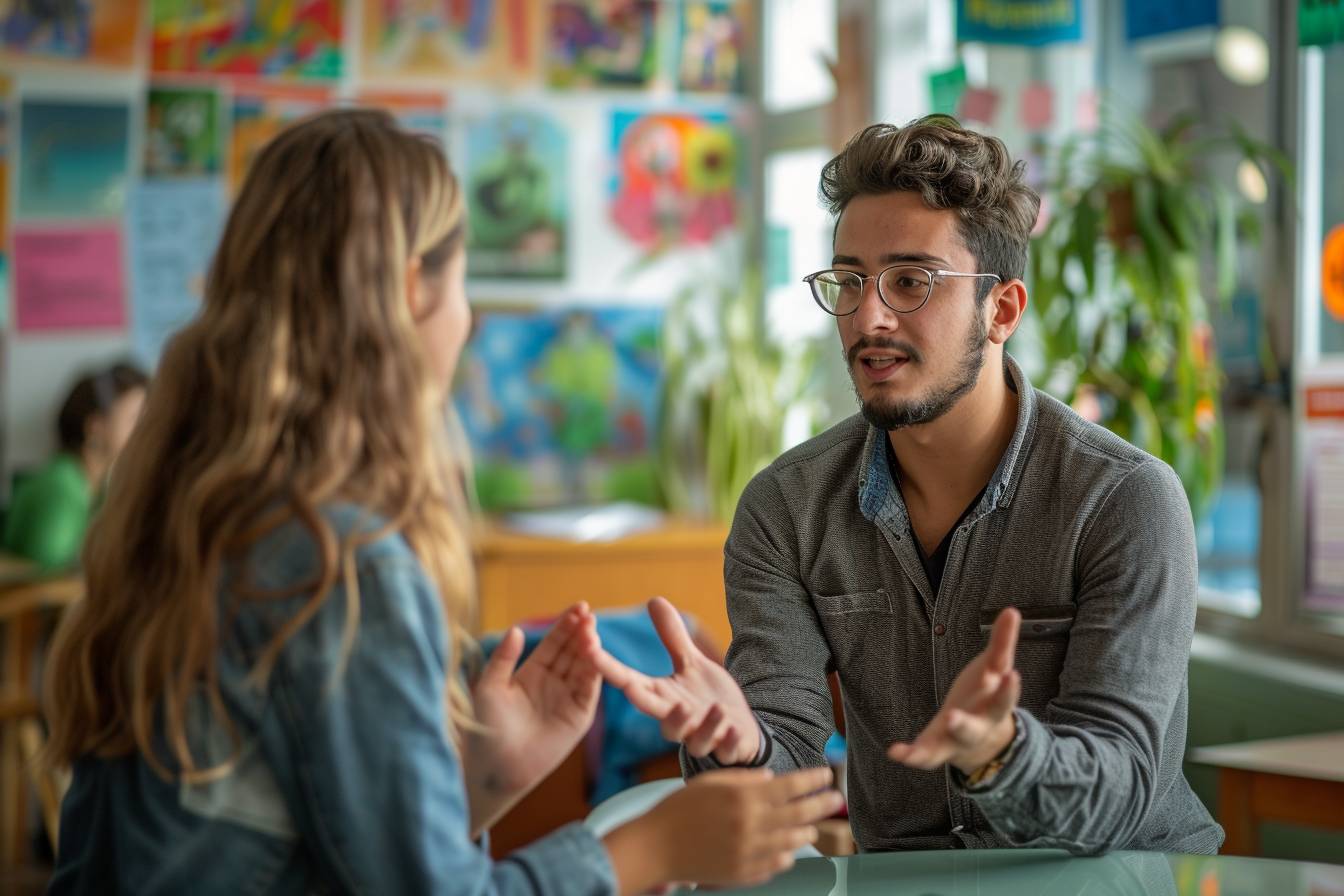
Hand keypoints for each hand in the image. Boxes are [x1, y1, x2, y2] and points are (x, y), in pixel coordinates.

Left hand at [465, 603, 601, 833]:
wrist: (494, 766)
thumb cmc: (485, 728)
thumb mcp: (489, 687)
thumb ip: (504, 658)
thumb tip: (516, 629)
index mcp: (532, 672)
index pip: (554, 642)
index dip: (566, 625)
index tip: (579, 607)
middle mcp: (553, 683)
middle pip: (572, 651)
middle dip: (581, 631)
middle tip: (588, 613)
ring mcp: (567, 699)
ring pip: (584, 667)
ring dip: (590, 648)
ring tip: (592, 630)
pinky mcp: (578, 717)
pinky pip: (589, 690)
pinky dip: (594, 672)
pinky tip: (595, 655)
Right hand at [592, 597, 758, 763]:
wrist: (739, 731)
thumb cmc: (707, 697)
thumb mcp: (691, 663)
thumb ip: (672, 637)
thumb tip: (653, 599)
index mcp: (663, 697)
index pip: (629, 681)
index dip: (608, 667)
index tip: (589, 650)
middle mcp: (677, 719)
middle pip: (652, 712)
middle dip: (641, 701)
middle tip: (631, 689)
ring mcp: (701, 737)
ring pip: (692, 739)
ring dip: (700, 725)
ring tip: (716, 709)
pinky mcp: (726, 749)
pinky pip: (725, 750)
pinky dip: (729, 741)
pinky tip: (734, 730)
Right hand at [602, 766, 842, 895]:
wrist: (656, 847)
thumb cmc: (679, 809)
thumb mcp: (710, 782)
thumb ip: (744, 779)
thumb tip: (773, 778)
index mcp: (743, 796)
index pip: (790, 786)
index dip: (812, 780)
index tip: (827, 775)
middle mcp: (751, 823)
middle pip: (798, 813)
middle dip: (821, 804)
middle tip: (836, 799)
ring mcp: (749, 851)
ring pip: (791, 841)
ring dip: (806, 832)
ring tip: (813, 828)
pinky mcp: (743, 873)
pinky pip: (775, 865)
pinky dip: (786, 856)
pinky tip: (790, 851)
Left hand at [887, 607, 1020, 774]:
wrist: (981, 745)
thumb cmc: (984, 699)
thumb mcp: (993, 671)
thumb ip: (1002, 643)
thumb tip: (1012, 610)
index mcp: (993, 706)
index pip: (1004, 698)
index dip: (1007, 689)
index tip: (1010, 675)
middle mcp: (978, 725)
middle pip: (976, 725)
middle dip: (968, 720)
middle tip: (954, 716)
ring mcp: (956, 739)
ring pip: (950, 742)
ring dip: (945, 734)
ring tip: (942, 722)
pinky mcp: (937, 749)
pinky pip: (924, 756)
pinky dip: (911, 755)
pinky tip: (895, 752)